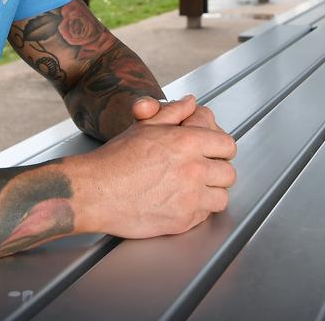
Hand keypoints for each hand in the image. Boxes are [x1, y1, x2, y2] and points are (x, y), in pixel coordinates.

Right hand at [69, 96, 236, 239]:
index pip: (227, 145)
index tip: (212, 152)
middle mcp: (193, 169)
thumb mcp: (145, 126)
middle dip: (217, 171)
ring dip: (211, 193)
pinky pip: (205, 216)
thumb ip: (172, 112)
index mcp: (187, 142)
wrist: (96, 191)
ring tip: (193, 188)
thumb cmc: (116, 159)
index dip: (220, 148)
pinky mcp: (183, 221)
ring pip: (222, 197)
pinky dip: (197, 210)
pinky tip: (179, 201)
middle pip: (228, 173)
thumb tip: (190, 103)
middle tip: (201, 171)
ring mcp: (190, 197)